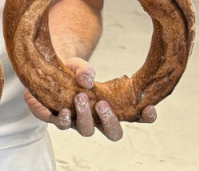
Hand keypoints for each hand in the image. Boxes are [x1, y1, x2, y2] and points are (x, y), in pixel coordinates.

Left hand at [24, 57, 156, 140]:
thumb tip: (87, 78)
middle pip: (113, 133)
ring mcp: (78, 121)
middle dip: (110, 121)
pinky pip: (62, 126)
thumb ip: (84, 70)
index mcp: (112, 107)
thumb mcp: (79, 65)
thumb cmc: (72, 72)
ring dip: (85, 116)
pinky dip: (64, 121)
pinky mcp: (58, 119)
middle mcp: (98, 119)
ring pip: (87, 130)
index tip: (149, 108)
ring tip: (80, 98)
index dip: (145, 117)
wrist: (49, 72)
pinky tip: (64, 111)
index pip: (134, 117)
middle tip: (102, 104)